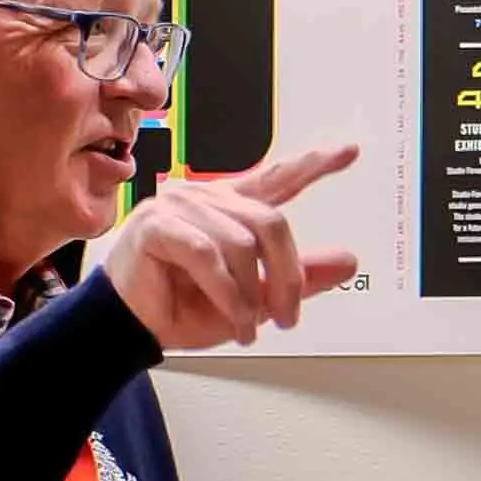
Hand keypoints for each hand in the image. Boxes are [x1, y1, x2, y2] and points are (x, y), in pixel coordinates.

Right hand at [104, 144, 361, 349]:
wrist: (132, 329)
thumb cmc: (183, 308)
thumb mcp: (255, 299)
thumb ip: (299, 278)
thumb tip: (349, 262)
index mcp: (229, 207)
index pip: (276, 178)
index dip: (313, 165)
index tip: (348, 152)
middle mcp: (206, 198)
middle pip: (271, 223)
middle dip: (288, 276)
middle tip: (288, 317)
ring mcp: (179, 205)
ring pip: (241, 244)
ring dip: (251, 296)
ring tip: (247, 326)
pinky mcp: (157, 224)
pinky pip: (208, 255)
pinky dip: (227, 294)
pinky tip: (233, 317)